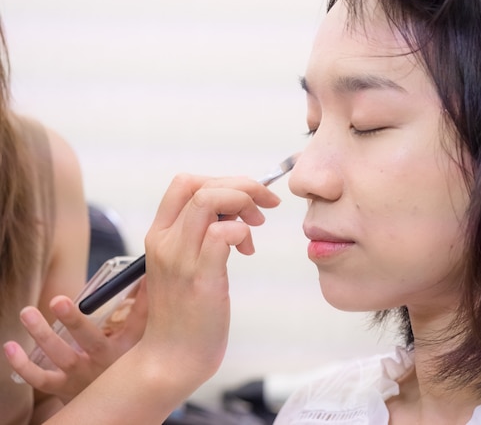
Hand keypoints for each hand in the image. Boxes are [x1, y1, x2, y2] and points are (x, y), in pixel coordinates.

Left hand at [4, 279, 147, 403]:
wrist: (116, 405)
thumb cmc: (124, 363)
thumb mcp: (137, 340)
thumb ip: (138, 310)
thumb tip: (141, 277)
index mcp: (129, 346)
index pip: (139, 319)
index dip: (144, 297)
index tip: (143, 275)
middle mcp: (107, 362)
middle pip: (91, 340)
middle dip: (74, 320)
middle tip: (57, 301)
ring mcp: (84, 376)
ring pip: (61, 356)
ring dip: (41, 334)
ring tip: (27, 312)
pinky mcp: (64, 388)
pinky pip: (40, 378)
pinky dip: (23, 364)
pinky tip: (10, 346)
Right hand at [135, 174, 280, 385]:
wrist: (171, 358)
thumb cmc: (185, 312)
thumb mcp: (185, 264)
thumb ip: (201, 235)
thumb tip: (235, 212)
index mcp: (159, 235)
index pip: (185, 183)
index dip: (221, 180)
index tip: (245, 197)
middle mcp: (166, 242)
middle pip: (201, 185)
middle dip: (241, 186)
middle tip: (263, 206)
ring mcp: (181, 260)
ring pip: (210, 201)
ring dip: (243, 203)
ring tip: (256, 225)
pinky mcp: (201, 279)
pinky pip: (223, 235)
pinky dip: (243, 232)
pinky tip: (248, 251)